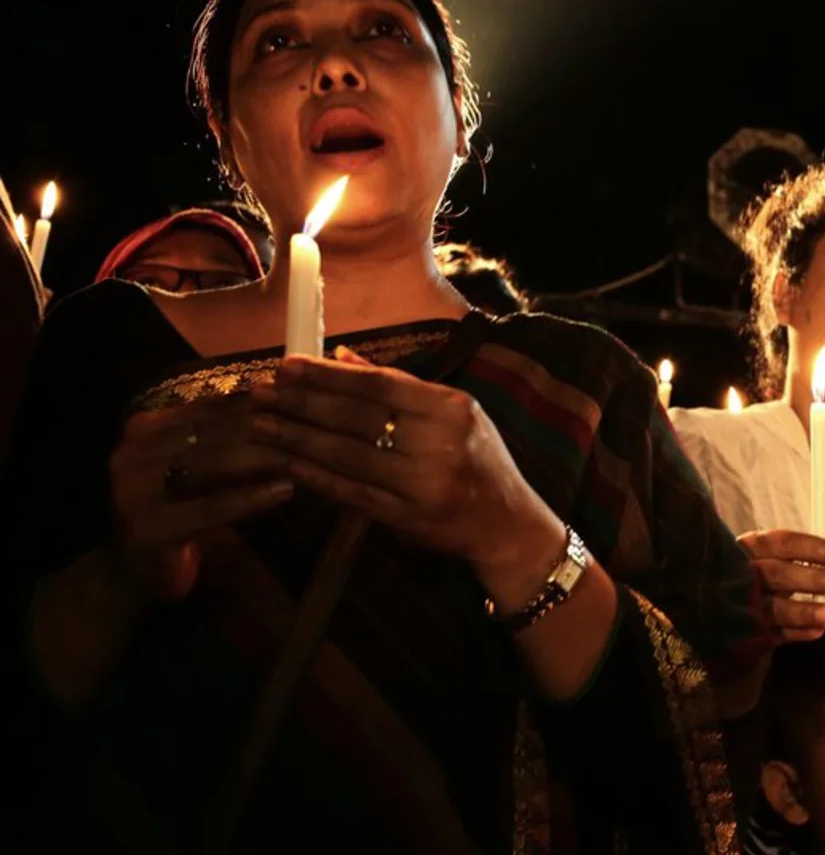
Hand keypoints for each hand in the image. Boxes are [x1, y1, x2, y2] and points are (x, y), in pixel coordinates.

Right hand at [108, 397, 295, 600]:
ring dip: (266, 458)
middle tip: (313, 430)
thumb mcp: (198, 466)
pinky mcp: (150, 529)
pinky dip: (251, 497)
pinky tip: (285, 491)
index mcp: (144, 428)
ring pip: (214, 462)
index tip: (304, 404)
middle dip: (269, 429)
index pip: (212, 406)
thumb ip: (225, 436)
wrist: (133, 571)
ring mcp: (134, 491)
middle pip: (215, 430)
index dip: (261, 403)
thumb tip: (284, 403)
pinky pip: (210, 507)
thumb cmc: (179, 510)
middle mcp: (133, 452)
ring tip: (306, 458)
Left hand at [248, 349, 555, 566]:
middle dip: (302, 404)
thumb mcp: (454, 413)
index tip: (287, 366)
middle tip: (260, 393)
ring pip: (348, 455)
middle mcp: (438, 443)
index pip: (379, 385)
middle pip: (357, 417)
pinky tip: (289, 464)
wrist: (508, 523)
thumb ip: (401, 386)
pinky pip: (353, 493)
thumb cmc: (480, 460)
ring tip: (261, 425)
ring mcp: (422, 483)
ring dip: (298, 439)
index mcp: (450, 408)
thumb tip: (343, 356)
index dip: (328, 376)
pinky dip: (317, 478)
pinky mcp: (407, 517)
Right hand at [737, 529, 824, 641]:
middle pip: (776, 574)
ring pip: (774, 609)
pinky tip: (818, 631)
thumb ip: (792, 555)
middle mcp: (740, 574)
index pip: (781, 543)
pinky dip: (796, 633)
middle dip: (813, 579)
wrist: (714, 605)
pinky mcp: (744, 633)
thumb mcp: (763, 554)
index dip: (813, 549)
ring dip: (807, 612)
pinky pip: (772, 635)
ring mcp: (740, 606)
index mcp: (748, 548)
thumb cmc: (752, 573)